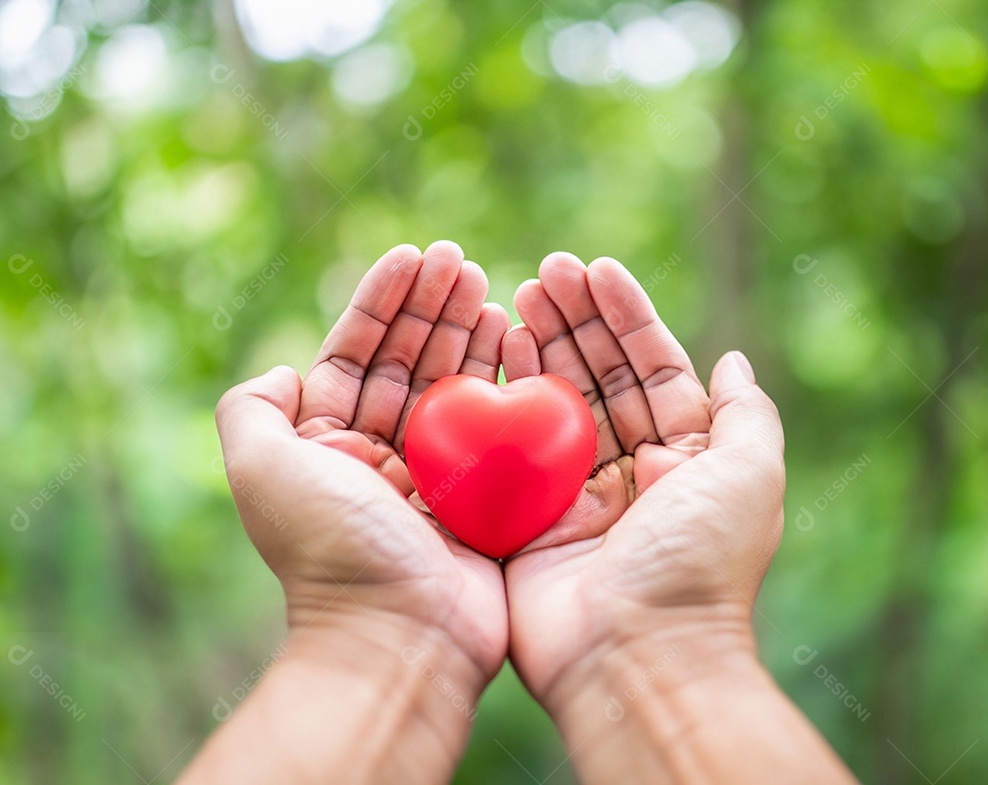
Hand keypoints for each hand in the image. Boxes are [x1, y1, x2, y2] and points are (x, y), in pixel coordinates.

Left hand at [185, 242, 509, 783]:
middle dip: (431, 307)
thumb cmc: (333, 550)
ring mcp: (436, 476)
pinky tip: (518, 341)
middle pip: (408, 362)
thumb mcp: (262, 471)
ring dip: (469, 333)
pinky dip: (506, 381)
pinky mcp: (483, 497)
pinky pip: (497, 426)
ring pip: (454, 387)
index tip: (412, 256)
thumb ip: (251, 412)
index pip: (355, 355)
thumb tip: (280, 371)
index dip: (382, 303)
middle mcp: (381, 456)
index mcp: (330, 446)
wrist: (400, 637)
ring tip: (490, 285)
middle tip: (461, 259)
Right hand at [502, 252, 783, 699]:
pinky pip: (511, 445)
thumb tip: (734, 361)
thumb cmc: (699, 563)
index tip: (598, 269)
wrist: (635, 655)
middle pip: (600, 376)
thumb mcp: (751, 478)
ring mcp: (574, 493)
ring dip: (540, 343)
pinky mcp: (527, 517)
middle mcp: (630, 471)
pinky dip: (503, 395)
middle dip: (577, 320)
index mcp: (684, 461)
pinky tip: (497, 348)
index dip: (628, 317)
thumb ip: (745, 417)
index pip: (653, 369)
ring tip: (519, 292)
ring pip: (554, 401)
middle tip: (547, 268)